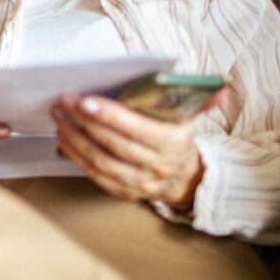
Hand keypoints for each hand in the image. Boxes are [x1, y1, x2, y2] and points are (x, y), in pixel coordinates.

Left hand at [51, 93, 207, 209]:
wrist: (186, 177)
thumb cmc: (178, 136)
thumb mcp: (190, 117)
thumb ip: (201, 100)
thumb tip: (221, 87)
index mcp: (173, 143)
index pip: (135, 128)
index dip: (108, 115)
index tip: (83, 100)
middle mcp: (157, 166)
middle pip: (113, 143)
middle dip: (83, 121)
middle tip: (63, 101)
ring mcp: (140, 183)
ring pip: (99, 160)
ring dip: (74, 137)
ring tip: (58, 115)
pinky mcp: (125, 192)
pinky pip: (95, 175)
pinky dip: (76, 155)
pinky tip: (63, 136)